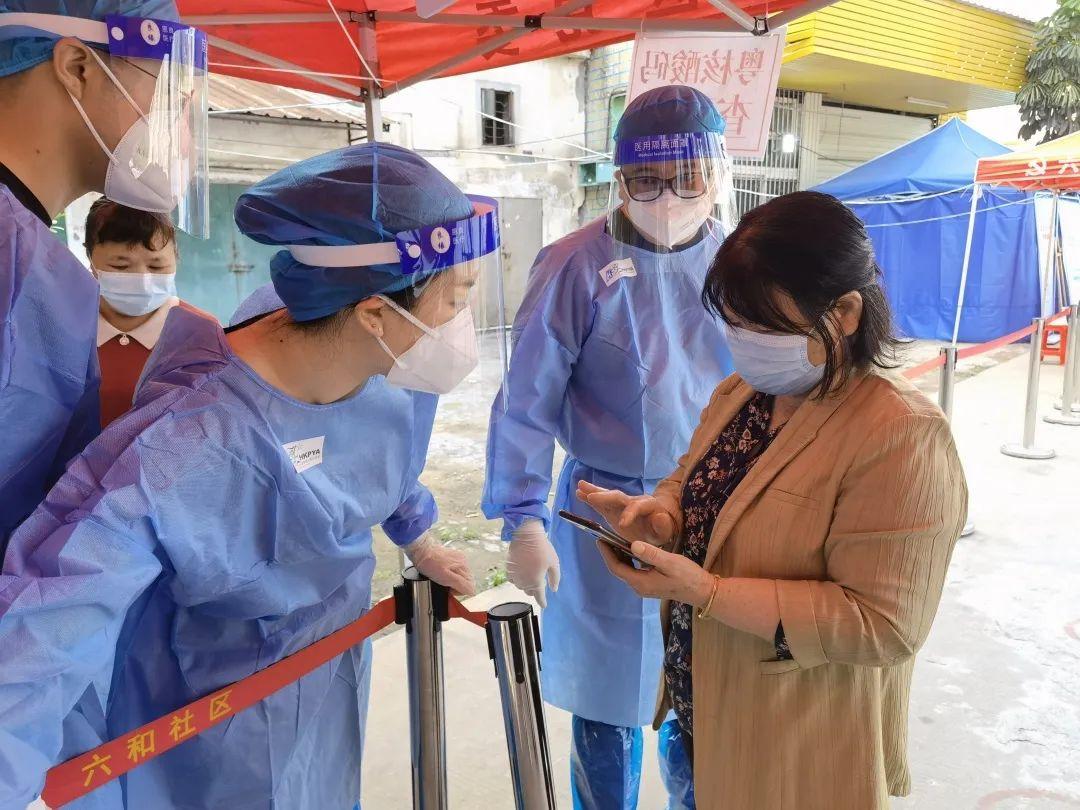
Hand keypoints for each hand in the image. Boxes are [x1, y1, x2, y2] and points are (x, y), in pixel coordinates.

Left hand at [405, 534, 476, 596]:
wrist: (420, 551)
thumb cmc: (430, 564)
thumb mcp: (446, 578)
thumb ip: (461, 584)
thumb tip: (472, 591)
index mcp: (464, 566)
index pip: (469, 586)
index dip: (458, 591)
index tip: (448, 588)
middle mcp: (463, 562)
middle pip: (465, 581)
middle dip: (455, 586)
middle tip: (443, 584)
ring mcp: (458, 559)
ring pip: (460, 577)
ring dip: (452, 580)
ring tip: (440, 577)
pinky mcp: (452, 557)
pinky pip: (454, 570)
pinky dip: (449, 574)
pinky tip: (440, 572)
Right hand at [507, 519, 560, 608]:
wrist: (526, 535)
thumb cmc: (543, 549)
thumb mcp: (554, 563)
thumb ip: (555, 578)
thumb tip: (554, 589)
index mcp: (536, 582)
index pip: (539, 597)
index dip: (542, 601)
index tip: (544, 605)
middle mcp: (524, 581)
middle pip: (529, 591)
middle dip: (535, 590)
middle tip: (540, 582)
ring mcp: (515, 575)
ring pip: (520, 586)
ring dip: (526, 584)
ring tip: (531, 576)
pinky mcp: (508, 568)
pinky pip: (512, 579)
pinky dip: (517, 579)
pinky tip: (521, 573)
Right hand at [575, 482, 675, 546]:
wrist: (656, 528)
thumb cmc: (661, 530)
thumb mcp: (665, 531)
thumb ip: (663, 525)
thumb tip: (659, 517)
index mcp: (647, 505)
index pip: (637, 507)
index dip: (630, 514)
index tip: (621, 524)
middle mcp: (633, 501)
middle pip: (619, 496)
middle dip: (605, 496)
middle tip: (592, 497)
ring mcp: (621, 504)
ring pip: (607, 496)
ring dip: (594, 491)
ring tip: (580, 486)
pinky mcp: (613, 510)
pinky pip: (601, 503)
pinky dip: (590, 498)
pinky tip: (579, 493)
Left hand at [597, 540, 713, 607]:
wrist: (703, 592)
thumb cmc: (688, 576)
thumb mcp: (670, 562)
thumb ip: (651, 554)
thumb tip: (632, 544)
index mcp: (641, 582)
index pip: (617, 568)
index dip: (606, 553)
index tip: (599, 539)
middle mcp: (639, 587)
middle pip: (619, 570)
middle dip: (610, 553)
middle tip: (604, 535)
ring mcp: (644, 587)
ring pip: (626, 571)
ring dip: (619, 556)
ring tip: (614, 539)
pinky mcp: (650, 585)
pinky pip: (633, 571)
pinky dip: (628, 560)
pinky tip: (631, 549)